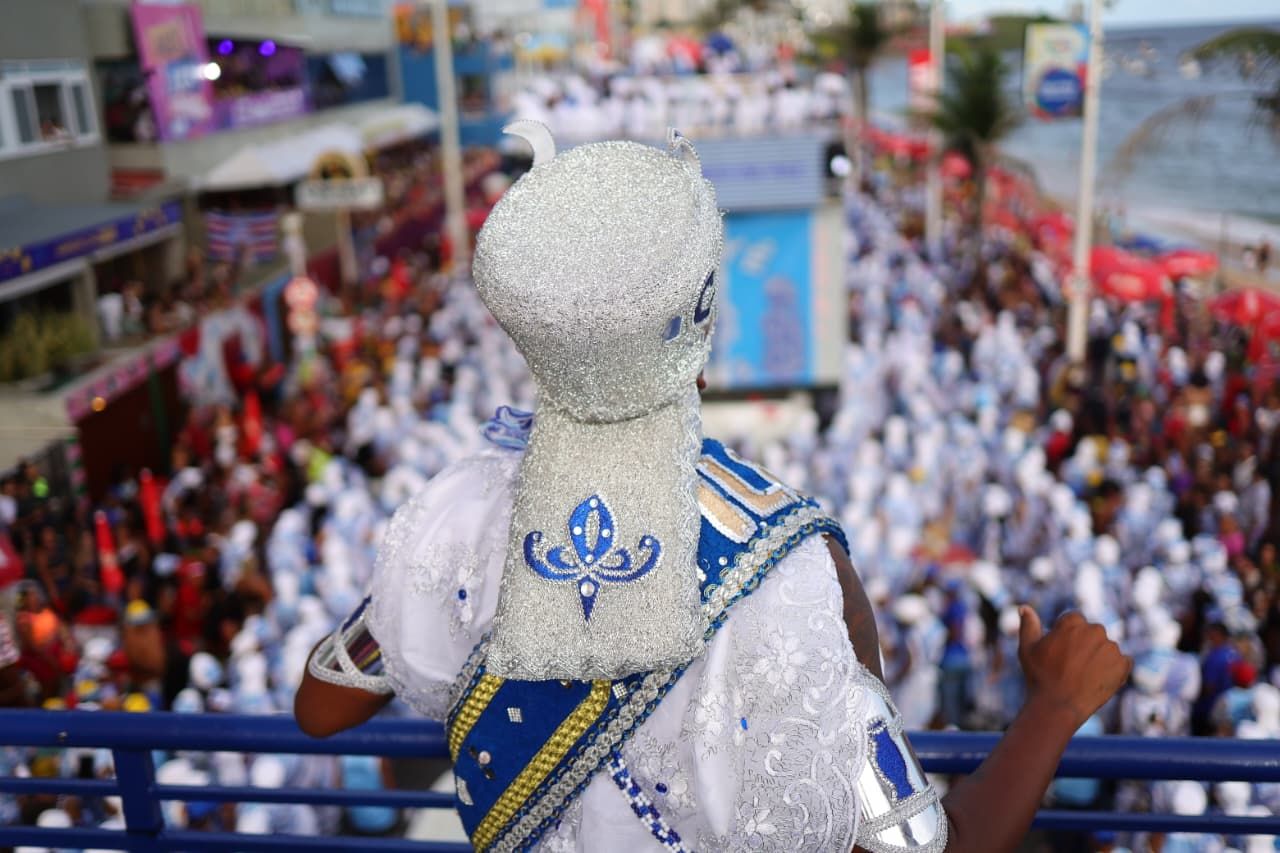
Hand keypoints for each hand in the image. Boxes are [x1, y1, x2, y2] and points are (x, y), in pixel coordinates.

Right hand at [1017, 607, 1130, 728]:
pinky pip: (1123, 662)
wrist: (1059, 706)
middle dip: (1085, 645)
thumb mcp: (1027, 648)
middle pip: (1092, 633)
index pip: (1075, 621)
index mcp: (1072, 622)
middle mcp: (1095, 630)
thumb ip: (1029, 625)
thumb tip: (1024, 607)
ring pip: (1106, 648)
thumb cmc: (1039, 676)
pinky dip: (1115, 669)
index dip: (1067, 637)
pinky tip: (1099, 680)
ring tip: (1084, 677)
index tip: (1061, 653)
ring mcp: (1111, 647)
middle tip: (1072, 667)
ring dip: (1099, 657)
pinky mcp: (1123, 664)